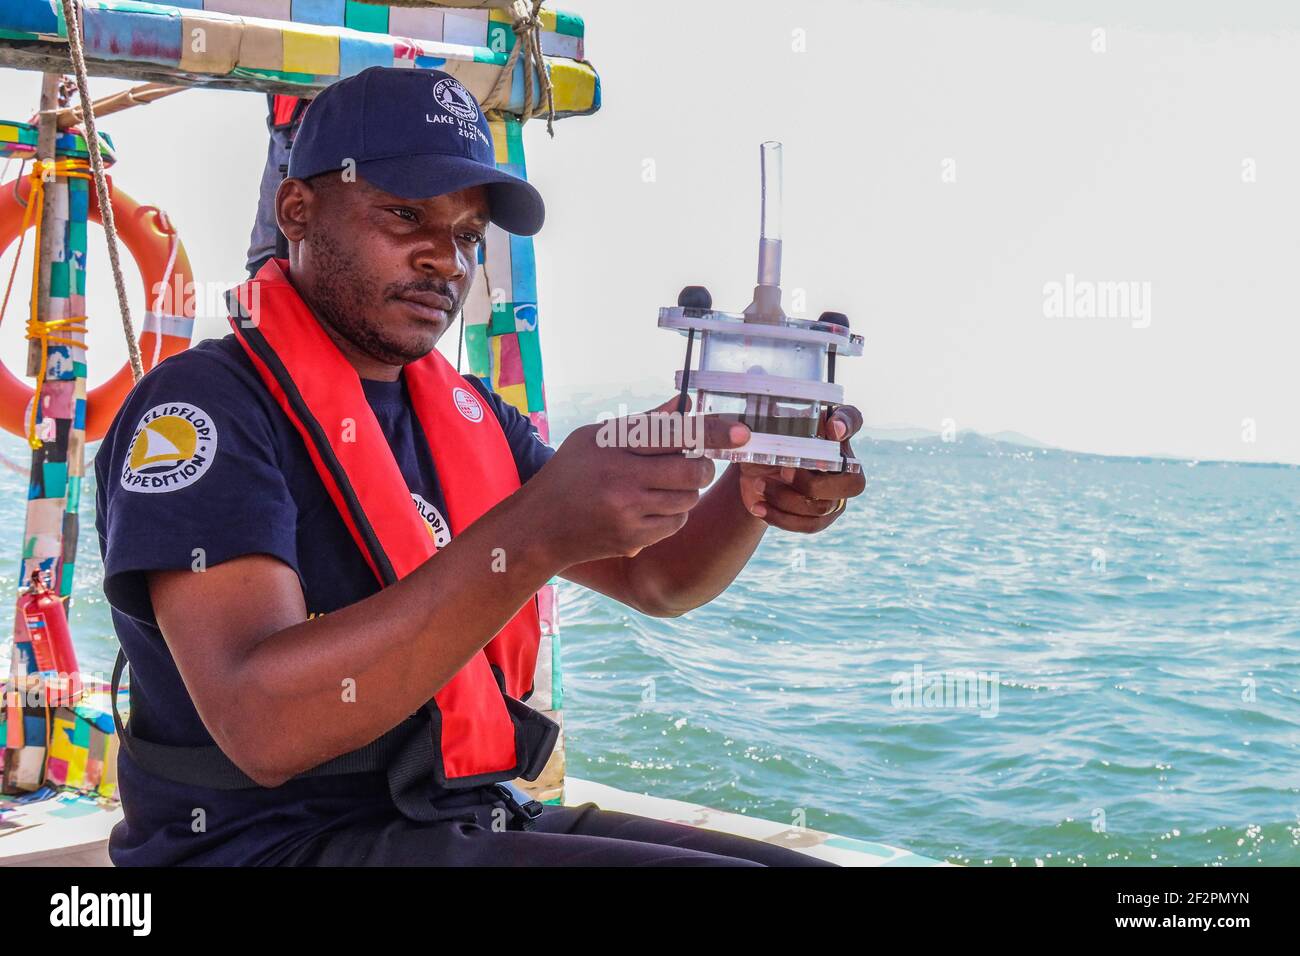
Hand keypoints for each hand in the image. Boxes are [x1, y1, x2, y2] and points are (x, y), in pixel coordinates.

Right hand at [527, 395, 749, 564]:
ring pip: (689, 499)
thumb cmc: (569, 474)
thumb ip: (643, 423)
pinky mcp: (634, 540)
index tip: (741, 432)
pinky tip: (650, 507)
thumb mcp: (595, 438)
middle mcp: (622, 481)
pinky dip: (673, 514)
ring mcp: (629, 514)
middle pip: (692, 472)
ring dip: (686, 491)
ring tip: (660, 486)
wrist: (539, 528)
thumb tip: (685, 403)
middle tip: (693, 463)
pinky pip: (676, 523)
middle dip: (702, 466)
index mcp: (613, 447)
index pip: (673, 434)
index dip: (712, 431)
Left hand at [737, 404, 865, 532]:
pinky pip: (808, 524)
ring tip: (760, 485)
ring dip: (786, 499)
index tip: (833, 428)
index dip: (847, 423)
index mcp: (830, 431)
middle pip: (853, 483)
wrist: (752, 473)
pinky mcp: (821, 517)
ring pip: (823, 507)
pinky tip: (759, 507)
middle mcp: (843, 463)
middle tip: (783, 472)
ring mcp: (836, 494)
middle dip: (813, 483)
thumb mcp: (765, 429)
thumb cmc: (765, 443)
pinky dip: (780, 517)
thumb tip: (785, 428)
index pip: (852, 419)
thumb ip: (776, 421)